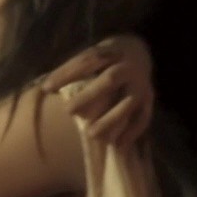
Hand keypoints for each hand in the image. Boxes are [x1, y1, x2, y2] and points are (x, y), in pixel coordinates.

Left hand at [41, 34, 155, 143]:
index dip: (67, 73)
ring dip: (109, 119)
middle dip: (89, 96)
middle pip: (109, 81)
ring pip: (127, 103)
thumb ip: (76, 68)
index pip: (88, 61)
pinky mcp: (149, 100)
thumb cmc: (108, 58)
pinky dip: (131, 132)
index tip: (47, 88)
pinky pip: (143, 118)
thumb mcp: (94, 53)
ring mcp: (141, 85)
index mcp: (111, 51)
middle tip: (68, 111)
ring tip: (90, 134)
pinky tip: (117, 145)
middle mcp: (128, 67)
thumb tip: (46, 88)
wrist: (142, 52)